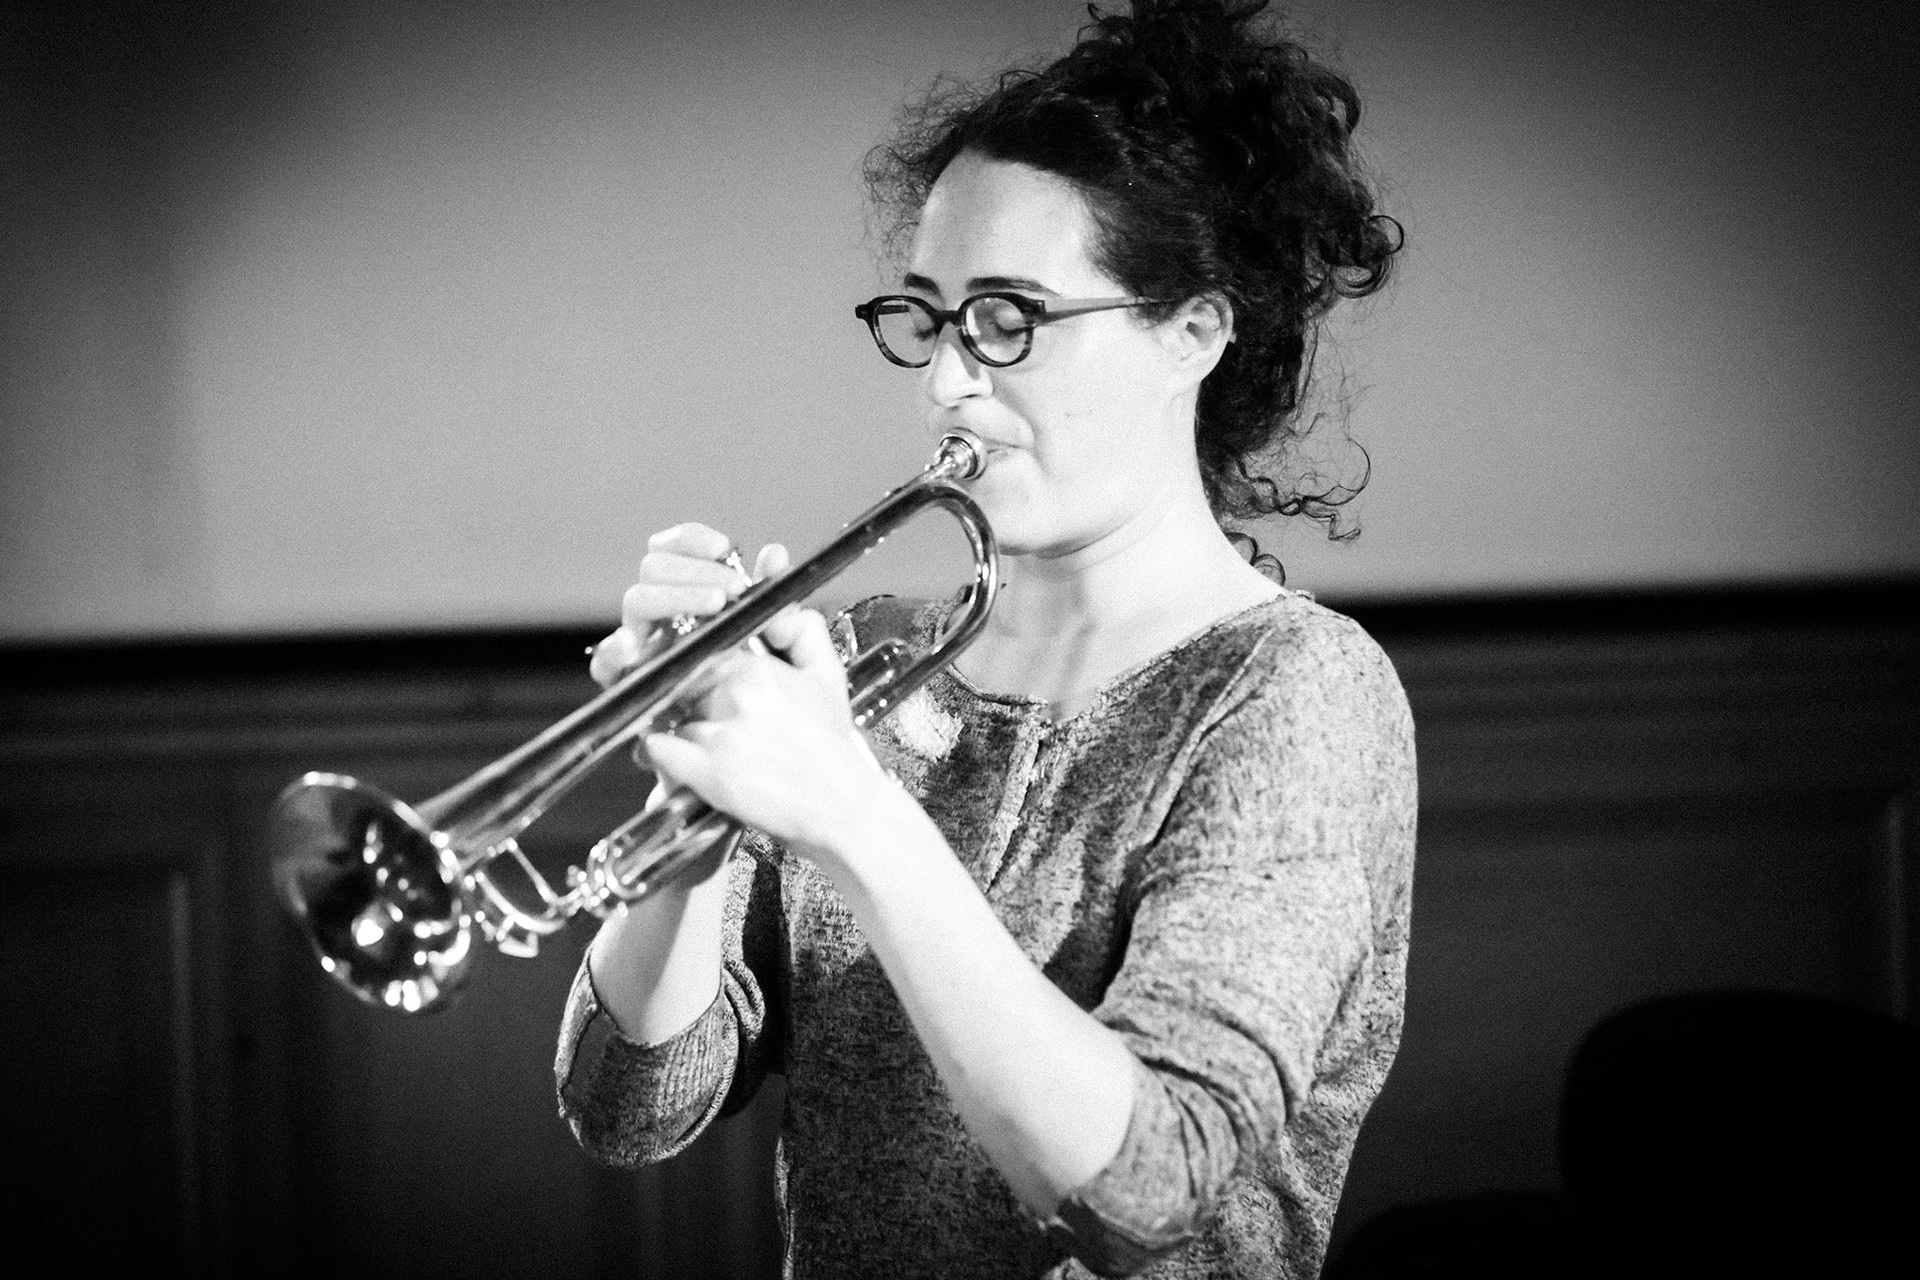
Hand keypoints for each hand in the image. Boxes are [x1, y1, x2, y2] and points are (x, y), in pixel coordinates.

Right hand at [589, 524, 789, 686]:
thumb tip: (774, 554)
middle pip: (654, 567)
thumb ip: (774, 593)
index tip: (724, 547)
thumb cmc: (766, 686)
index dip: (691, 539)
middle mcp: (660, 613)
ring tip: (715, 607)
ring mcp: (642, 644)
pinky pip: (605, 662)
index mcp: (687, 592)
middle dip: (695, 570)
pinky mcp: (629, 682)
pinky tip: (636, 646)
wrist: (756, 741)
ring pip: (637, 600)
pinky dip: (615, 649)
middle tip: (732, 590)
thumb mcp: (779, 637)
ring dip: (675, 596)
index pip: (671, 548)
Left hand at [641, 605, 891, 865]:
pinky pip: (659, 749)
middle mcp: (737, 695)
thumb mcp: (828, 676)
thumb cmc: (833, 747)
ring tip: (694, 745)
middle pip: (681, 683)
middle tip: (697, 716)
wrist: (844, 807)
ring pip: (669, 715)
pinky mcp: (710, 773)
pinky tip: (675, 762)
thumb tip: (774, 605)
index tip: (698, 682)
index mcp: (760, 668)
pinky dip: (659, 754)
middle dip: (685, 698)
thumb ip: (803, 629)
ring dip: (674, 728)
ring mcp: (722, 734)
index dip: (697, 668)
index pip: (702, 651)